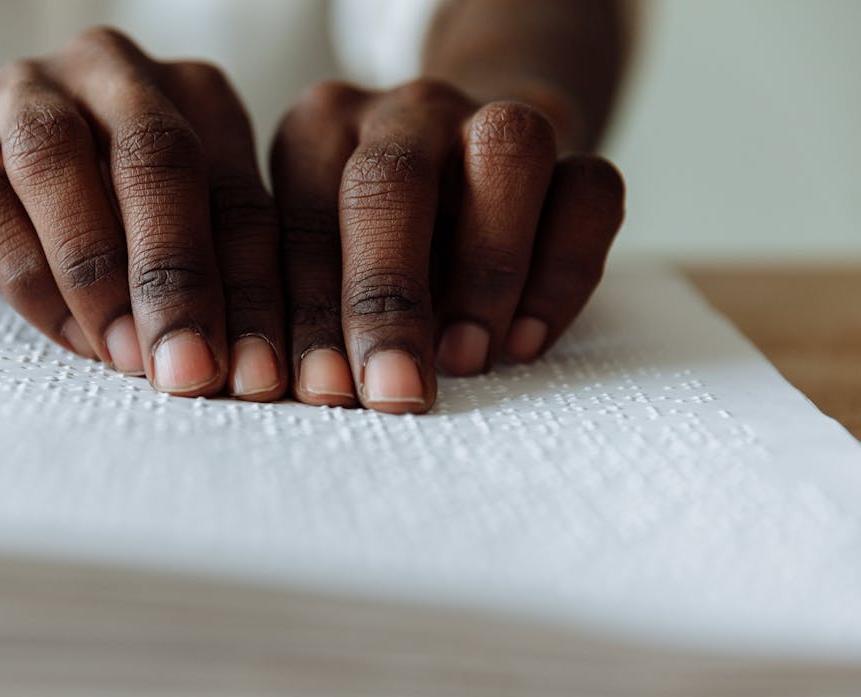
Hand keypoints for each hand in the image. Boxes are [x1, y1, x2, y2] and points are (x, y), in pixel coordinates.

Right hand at [0, 28, 284, 399]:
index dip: (255, 293)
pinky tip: (69, 337)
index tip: (260, 376)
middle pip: (157, 161)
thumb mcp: (176, 232)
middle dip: (177, 278)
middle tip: (189, 370)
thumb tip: (251, 370)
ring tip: (124, 358)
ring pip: (59, 167)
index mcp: (195, 95)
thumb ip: (215, 277)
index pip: (239, 197)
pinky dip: (32, 281)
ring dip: (97, 274)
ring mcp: (27, 95)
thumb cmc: (105, 214)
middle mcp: (116, 75)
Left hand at [272, 80, 624, 413]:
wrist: (463, 162)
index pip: (302, 219)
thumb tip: (311, 389)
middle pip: (390, 179)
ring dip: (487, 270)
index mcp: (318, 132)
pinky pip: (588, 189)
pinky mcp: (570, 142)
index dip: (310, 313)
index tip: (323, 390)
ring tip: (466, 359)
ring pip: (507, 154)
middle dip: (389, 296)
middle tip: (394, 388)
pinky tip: (525, 342)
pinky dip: (562, 273)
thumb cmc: (369, 237)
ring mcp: (490, 116)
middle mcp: (403, 113)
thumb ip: (306, 309)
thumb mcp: (316, 263)